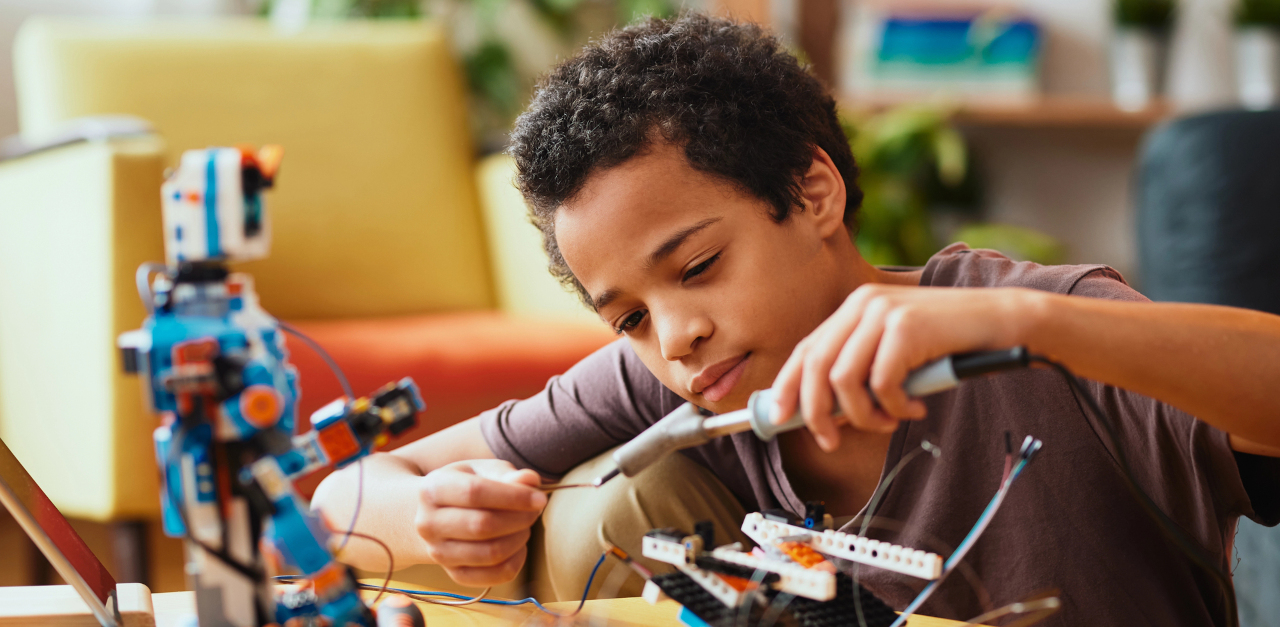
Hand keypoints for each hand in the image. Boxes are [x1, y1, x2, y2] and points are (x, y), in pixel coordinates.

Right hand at [414, 459, 546, 586]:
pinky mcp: (454, 574)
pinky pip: (493, 576)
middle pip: (482, 525)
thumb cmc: (467, 486)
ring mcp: (438, 552)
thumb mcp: (482, 471)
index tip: (540, 499)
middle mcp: (428, 523)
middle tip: (535, 511)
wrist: (438, 515)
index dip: (513, 496)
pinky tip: (519, 546)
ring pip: (490, 553)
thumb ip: (507, 474)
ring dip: (519, 539)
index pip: (475, 493)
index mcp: (433, 489)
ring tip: (525, 525)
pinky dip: (515, 562)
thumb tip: (531, 480)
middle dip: (519, 519)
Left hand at [770, 284, 1038, 450]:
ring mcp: (884, 313)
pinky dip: (894, 407)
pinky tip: (914, 407)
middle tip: (829, 440)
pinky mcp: (906, 328)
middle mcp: (863, 305)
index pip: (807, 349)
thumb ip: (862, 370)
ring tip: (888, 421)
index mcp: (855, 308)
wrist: (1002, 323)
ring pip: (843, 381)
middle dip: (816, 412)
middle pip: (816, 366)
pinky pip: (881, 384)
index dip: (788, 385)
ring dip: (862, 415)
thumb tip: (825, 413)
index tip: (779, 417)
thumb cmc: (949, 344)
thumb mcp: (897, 353)